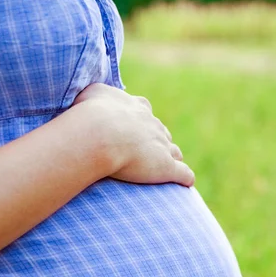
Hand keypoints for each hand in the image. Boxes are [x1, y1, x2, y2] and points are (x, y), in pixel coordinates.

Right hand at [74, 83, 194, 186]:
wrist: (99, 134)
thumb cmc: (90, 113)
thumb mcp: (92, 93)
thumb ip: (97, 94)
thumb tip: (92, 97)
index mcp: (137, 108)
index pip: (145, 112)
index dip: (141, 122)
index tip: (133, 129)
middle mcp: (153, 125)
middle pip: (162, 132)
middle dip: (157, 141)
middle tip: (145, 153)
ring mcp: (162, 145)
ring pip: (175, 151)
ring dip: (172, 158)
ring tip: (165, 169)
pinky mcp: (167, 167)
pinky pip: (184, 173)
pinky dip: (185, 177)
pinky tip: (185, 183)